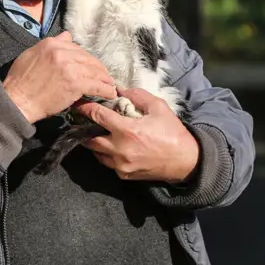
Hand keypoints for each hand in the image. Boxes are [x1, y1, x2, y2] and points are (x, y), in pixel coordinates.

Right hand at [4, 31, 116, 122]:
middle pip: (87, 58)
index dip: (84, 58)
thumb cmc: (20, 81)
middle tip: (104, 75)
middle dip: (97, 68)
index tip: (89, 65)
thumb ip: (51, 44)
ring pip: (94, 70)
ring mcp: (70, 67)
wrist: (18, 100)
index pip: (76, 47)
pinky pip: (96, 85)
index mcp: (51, 43)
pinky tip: (110, 93)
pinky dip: (105, 89)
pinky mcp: (76, 83)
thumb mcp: (31, 54)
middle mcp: (62, 52)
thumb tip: (67, 36)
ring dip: (104, 78)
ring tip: (109, 84)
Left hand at [75, 88, 199, 182]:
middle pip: (90, 138)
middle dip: (86, 128)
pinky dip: (106, 153)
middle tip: (85, 119)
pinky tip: (112, 145)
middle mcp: (120, 149)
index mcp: (127, 130)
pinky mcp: (124, 174)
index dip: (86, 108)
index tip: (79, 103)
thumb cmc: (172, 132)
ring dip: (94, 142)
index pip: (98, 116)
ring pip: (96, 153)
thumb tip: (120, 90)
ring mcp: (120, 165)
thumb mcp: (158, 107)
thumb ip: (137, 96)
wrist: (185, 161)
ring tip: (97, 132)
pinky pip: (107, 163)